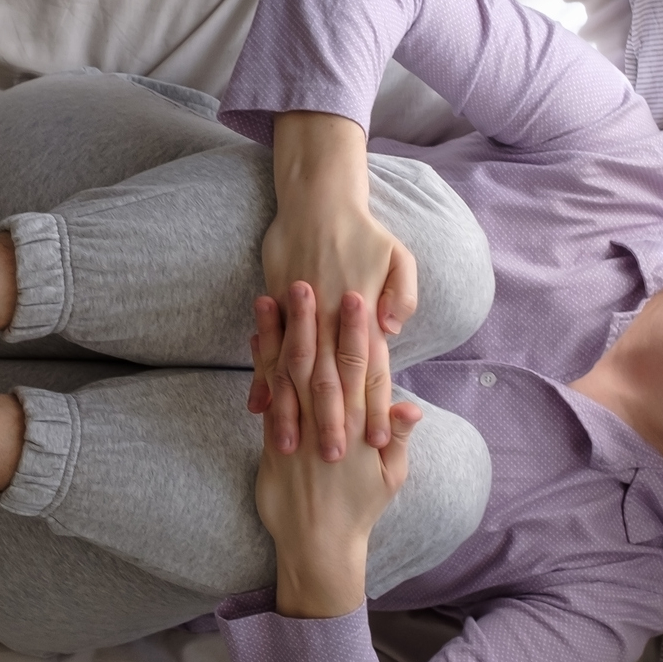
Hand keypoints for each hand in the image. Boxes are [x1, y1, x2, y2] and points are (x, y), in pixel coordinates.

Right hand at [251, 111, 418, 458]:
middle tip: (332, 461)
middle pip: (331, 381)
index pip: (370, 371)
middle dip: (331, 422)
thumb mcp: (399, 257)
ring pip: (294, 374)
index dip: (372, 408)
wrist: (317, 200)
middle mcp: (330, 321)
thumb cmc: (365, 233)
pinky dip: (263, 382)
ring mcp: (301, 317)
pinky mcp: (278, 311)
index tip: (374, 445)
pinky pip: (268, 354)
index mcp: (363, 314)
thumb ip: (404, 294)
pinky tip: (258, 408)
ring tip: (288, 447)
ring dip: (292, 412)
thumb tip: (392, 330)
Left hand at [253, 281, 422, 618]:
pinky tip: (255, 335)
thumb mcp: (391, 476)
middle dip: (314, 321)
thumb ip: (399, 436)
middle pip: (320, 363)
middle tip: (309, 281)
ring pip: (288, 374)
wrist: (318, 545)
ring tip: (273, 297)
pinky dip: (260, 363)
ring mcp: (298, 431)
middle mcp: (329, 424)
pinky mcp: (273, 442)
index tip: (358, 299)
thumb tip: (411, 403)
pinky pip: (266, 395)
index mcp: (362, 427)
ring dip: (279, 334)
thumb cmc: (360, 509)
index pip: (361, 371)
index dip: (357, 333)